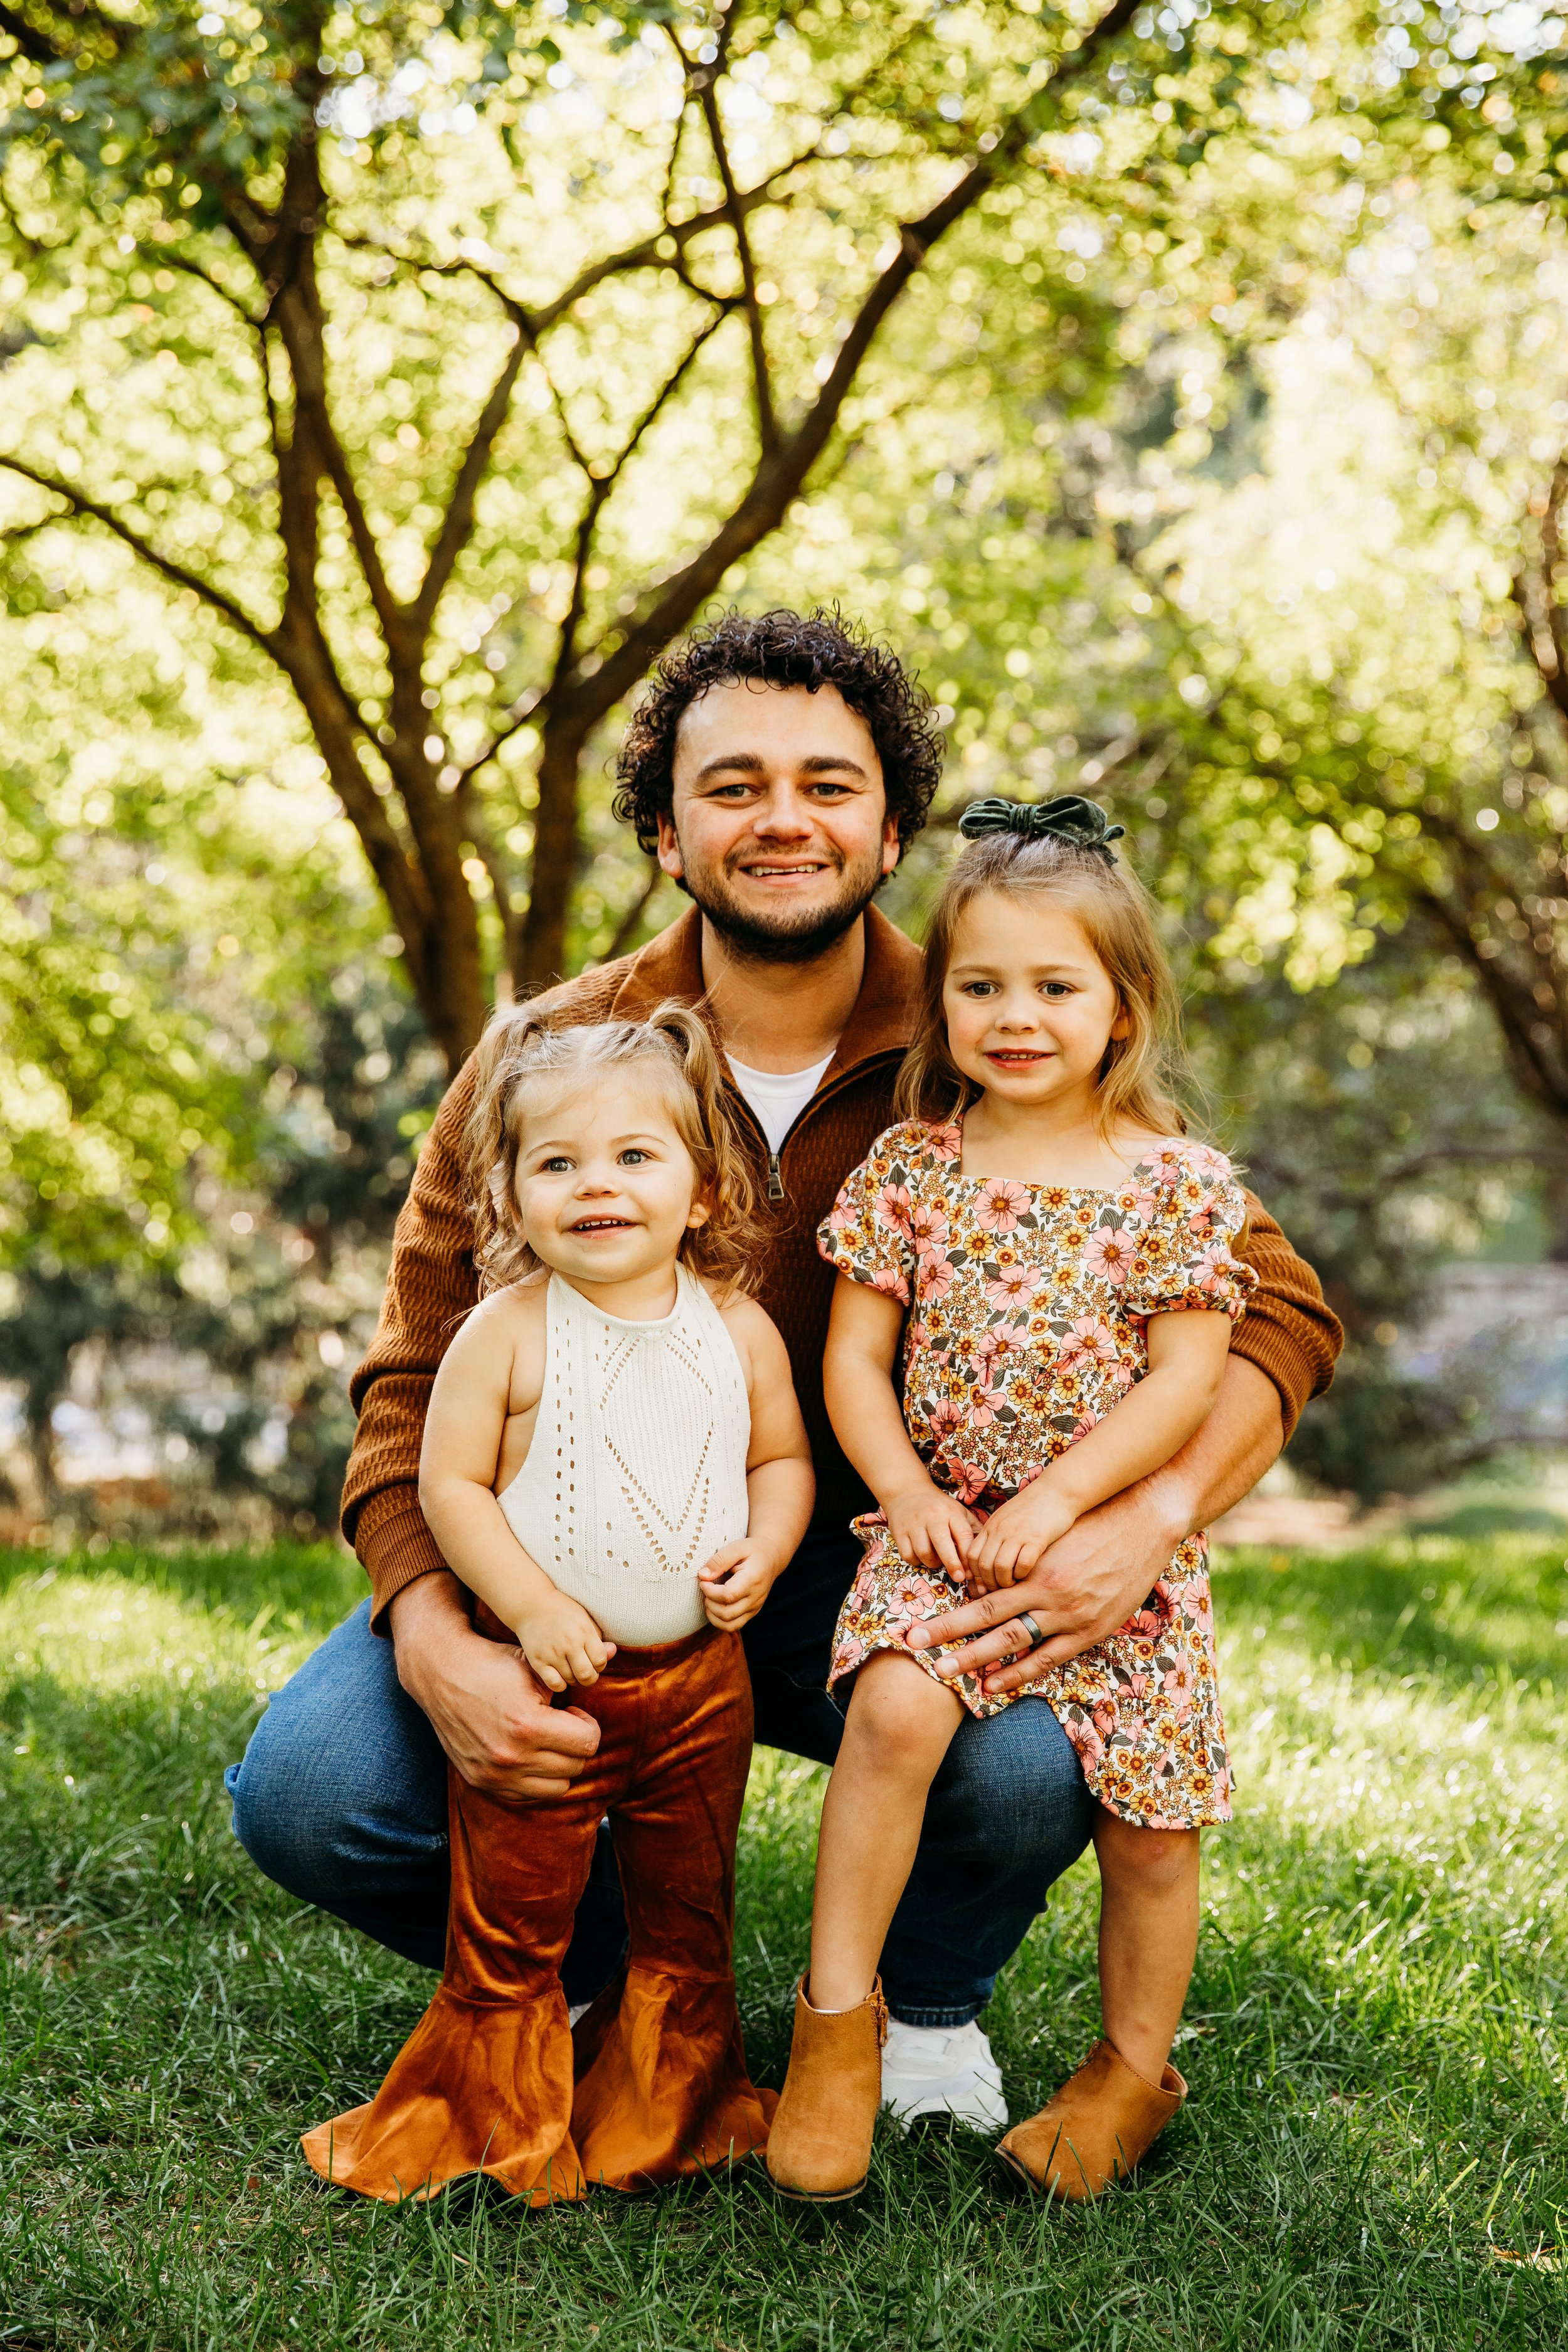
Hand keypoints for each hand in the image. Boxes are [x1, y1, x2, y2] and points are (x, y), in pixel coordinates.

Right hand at [388, 1570, 600, 1800]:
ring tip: (547, 1741)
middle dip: (575, 1745)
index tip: (574, 1713)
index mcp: (528, 1726)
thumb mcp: (535, 1667)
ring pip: (555, 1788)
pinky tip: (529, 1754)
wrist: (441, 1673)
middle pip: (574, 1766)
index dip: (587, 1725)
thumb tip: (615, 1652)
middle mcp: (511, 1757)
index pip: (587, 1743)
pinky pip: (526, 1795)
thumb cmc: (492, 1664)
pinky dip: (535, 1779)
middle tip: (562, 1725)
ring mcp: (494, 1774)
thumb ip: (573, 1677)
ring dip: (559, 1766)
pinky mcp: (480, 1782)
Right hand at [513, 1588, 616, 1691]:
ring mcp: (552, 1653)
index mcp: (583, 1631)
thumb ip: (598, 1637)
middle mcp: (569, 1643)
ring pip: (571, 1681)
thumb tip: (612, 1652)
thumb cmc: (562, 1611)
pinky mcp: (537, 1661)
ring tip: (571, 1668)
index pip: (600, 1661)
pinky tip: (560, 1674)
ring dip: (575, 1679)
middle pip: (587, 1676)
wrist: (531, 1605)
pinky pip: (555, 1684)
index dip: (600, 1665)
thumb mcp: (584, 1618)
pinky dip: (560, 1684)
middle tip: (586, 1671)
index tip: (594, 1661)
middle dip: (590, 1678)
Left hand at [698, 1537, 784, 1631]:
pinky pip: (733, 1625)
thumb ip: (719, 1560)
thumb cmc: (752, 1551)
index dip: (710, 1590)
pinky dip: (719, 1620)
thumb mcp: (736, 1548)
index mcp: (752, 1580)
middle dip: (709, 1602)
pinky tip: (714, 1605)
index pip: (728, 1596)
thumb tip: (703, 1576)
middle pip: (727, 1613)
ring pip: (729, 1624)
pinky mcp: (751, 1613)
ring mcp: (754, 1608)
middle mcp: (755, 1598)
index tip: (703, 1579)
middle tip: (705, 1588)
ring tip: (709, 1598)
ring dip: (713, 1614)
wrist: (771, 1558)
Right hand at [882, 1481, 977, 1577]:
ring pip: (924, 1553)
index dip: (968, 1556)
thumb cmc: (938, 1507)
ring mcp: (914, 1524)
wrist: (907, 1492)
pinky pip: (908, 1555)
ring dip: (933, 1563)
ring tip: (937, 1559)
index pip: (963, 1535)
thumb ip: (973, 1530)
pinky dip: (916, 1561)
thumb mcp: (959, 1512)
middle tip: (959, 1578)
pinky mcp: (899, 1532)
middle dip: (952, 1563)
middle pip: (942, 1544)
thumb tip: (987, 1553)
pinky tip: (922, 1556)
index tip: (971, 1572)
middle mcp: (932, 1517)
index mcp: (951, 1512)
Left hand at [905, 1473, 1189, 1695]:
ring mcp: (1070, 1615)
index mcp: (1033, 1568)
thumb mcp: (1051, 1535)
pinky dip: (1019, 1673)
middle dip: (949, 1637)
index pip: (982, 1598)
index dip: (951, 1614)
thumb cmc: (1093, 1522)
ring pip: (1014, 1643)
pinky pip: (1048, 1658)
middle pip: (988, 1621)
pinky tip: (995, 1685)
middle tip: (916, 1647)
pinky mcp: (1091, 1630)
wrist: (1145, 1521)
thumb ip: (1020, 1555)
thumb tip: (984, 1572)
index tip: (921, 1624)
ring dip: (978, 1661)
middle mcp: (1047, 1593)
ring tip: (946, 1672)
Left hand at [966, 1477, 1078, 1589]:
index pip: (972, 1555)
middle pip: (984, 1564)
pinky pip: (1023, 1563)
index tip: (985, 1584)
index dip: (976, 1574)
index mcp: (991, 1526)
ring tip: (1013, 1584)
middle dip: (990, 1583)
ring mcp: (1018, 1534)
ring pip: (1000, 1566)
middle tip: (999, 1589)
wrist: (1056, 1491)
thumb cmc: (1033, 1507)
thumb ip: (996, 1535)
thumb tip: (989, 1558)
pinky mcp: (1037, 1538)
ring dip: (1005, 1581)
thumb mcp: (1006, 1518)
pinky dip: (1023, 1574)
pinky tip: (1027, 1573)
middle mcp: (1000, 1530)